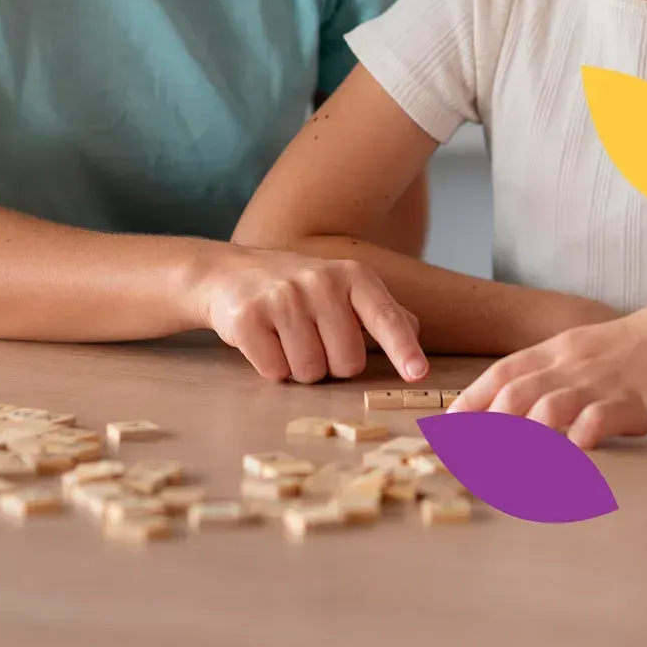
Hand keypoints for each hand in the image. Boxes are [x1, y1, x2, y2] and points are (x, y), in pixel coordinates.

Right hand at [186, 245, 426, 384]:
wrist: (229, 273)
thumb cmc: (297, 288)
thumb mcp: (342, 288)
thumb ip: (380, 312)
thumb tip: (413, 332)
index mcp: (352, 276)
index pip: (385, 317)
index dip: (403, 349)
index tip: (418, 374)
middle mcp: (320, 282)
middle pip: (347, 363)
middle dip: (331, 364)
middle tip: (312, 339)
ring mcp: (283, 298)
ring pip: (310, 372)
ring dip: (299, 368)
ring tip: (286, 338)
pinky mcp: (249, 318)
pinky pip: (275, 372)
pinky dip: (272, 367)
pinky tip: (264, 340)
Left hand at [447, 306, 646, 449]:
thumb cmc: (622, 352)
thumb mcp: (576, 353)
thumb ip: (541, 375)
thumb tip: (498, 406)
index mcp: (554, 352)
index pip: (501, 374)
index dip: (470, 402)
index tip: (445, 430)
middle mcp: (569, 366)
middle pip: (516, 394)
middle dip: (485, 429)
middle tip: (465, 461)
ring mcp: (599, 384)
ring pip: (549, 407)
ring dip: (522, 438)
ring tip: (503, 469)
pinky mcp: (630, 402)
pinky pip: (597, 419)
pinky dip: (577, 438)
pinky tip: (564, 458)